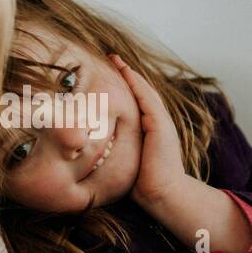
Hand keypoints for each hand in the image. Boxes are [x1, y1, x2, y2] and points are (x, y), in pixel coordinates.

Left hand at [109, 53, 187, 209]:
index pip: (136, 101)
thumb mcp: (125, 161)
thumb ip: (114, 150)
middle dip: (126, 74)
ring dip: (130, 74)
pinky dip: (137, 85)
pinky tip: (126, 73)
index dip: (124, 86)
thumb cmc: (141, 185)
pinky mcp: (160, 126)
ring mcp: (161, 122)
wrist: (162, 195)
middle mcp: (157, 122)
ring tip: (116, 60)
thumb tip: (88, 148)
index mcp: (150, 129)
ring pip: (144, 91)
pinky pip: (147, 99)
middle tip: (111, 58)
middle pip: (141, 91)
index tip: (108, 73)